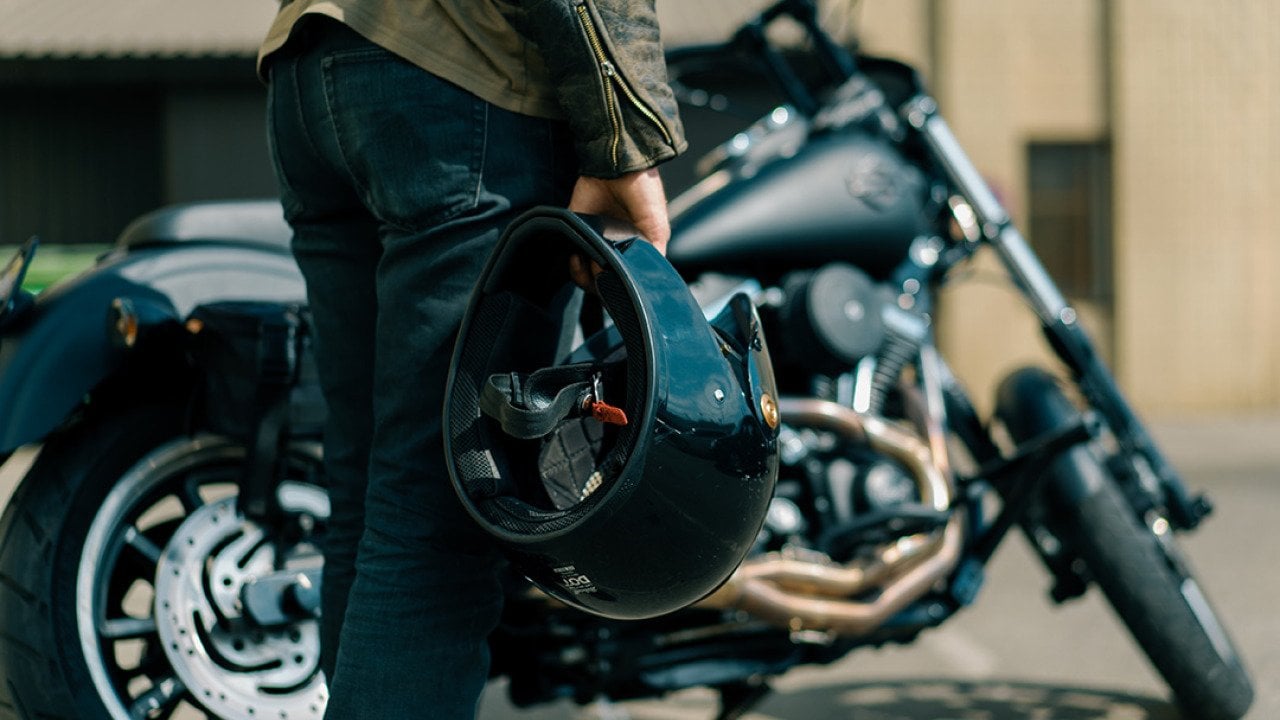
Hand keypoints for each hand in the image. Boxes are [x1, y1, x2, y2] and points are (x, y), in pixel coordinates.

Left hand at [567, 168, 669, 288]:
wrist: (618, 166)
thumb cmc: (643, 191)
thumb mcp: (656, 226)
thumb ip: (654, 253)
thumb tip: (649, 278)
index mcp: (636, 248)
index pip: (628, 279)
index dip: (622, 287)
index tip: (618, 287)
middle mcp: (615, 248)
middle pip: (605, 282)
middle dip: (602, 285)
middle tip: (602, 275)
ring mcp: (595, 241)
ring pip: (587, 275)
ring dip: (586, 277)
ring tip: (590, 265)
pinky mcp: (578, 231)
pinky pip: (572, 257)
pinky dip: (573, 264)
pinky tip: (578, 258)